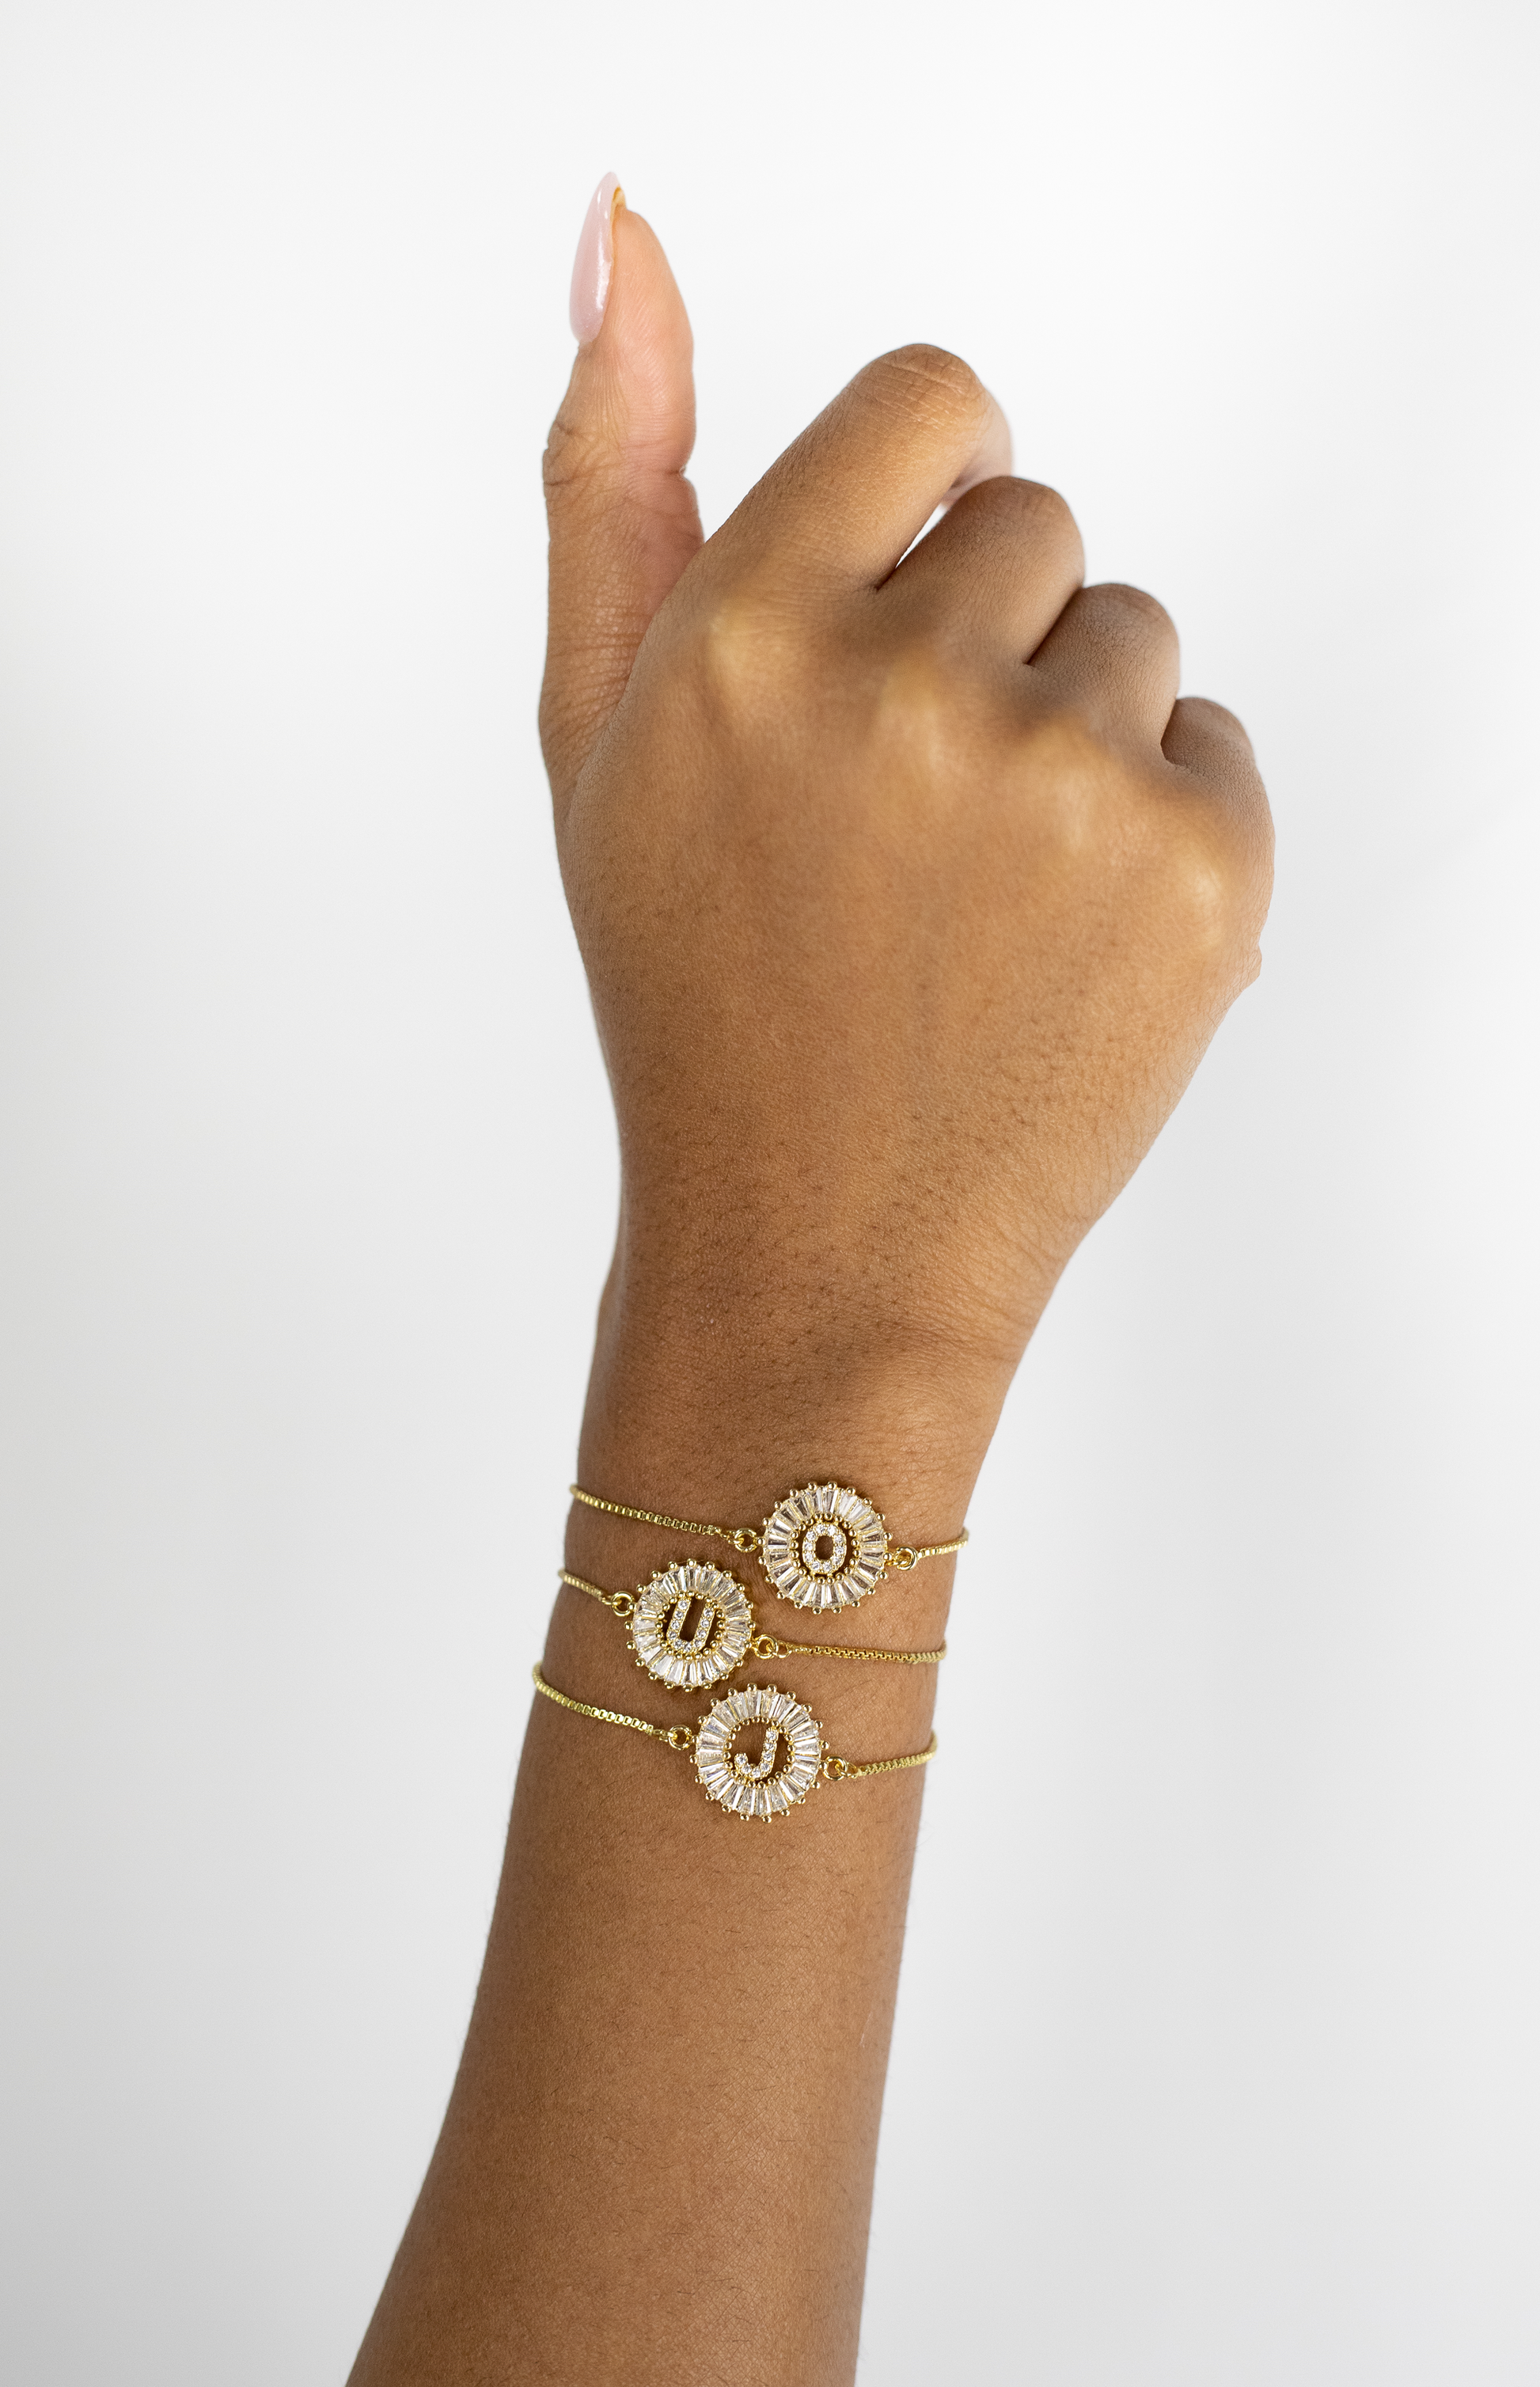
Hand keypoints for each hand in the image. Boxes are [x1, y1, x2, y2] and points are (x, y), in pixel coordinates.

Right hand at [541, 198, 1272, 1496]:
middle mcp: (909, 683)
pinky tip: (1059, 938)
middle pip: (1037, 518)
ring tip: (976, 889)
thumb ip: (612, 473)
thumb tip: (623, 236)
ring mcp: (1070, 779)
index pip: (934, 400)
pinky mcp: (1204, 870)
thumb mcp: (598, 733)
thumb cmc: (698, 991)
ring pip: (1135, 631)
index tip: (897, 600)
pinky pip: (1216, 740)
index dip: (924, 493)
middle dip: (982, 632)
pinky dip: (1158, 824)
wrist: (817, 1247)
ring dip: (1073, 726)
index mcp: (746, 628)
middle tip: (903, 812)